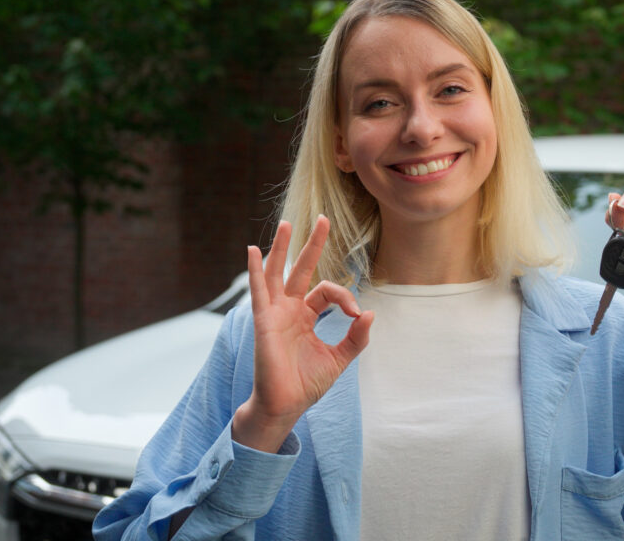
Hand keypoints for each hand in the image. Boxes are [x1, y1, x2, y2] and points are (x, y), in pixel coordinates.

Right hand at [233, 216, 373, 452]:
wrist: (286, 405)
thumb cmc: (307, 383)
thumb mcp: (340, 358)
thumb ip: (356, 337)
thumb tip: (370, 314)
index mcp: (306, 316)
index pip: (327, 291)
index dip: (345, 296)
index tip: (357, 314)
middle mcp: (290, 310)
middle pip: (301, 269)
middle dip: (312, 244)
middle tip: (324, 219)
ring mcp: (275, 313)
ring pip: (277, 272)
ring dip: (282, 248)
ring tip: (287, 224)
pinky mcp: (264, 321)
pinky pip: (258, 291)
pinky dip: (255, 270)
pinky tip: (252, 250)